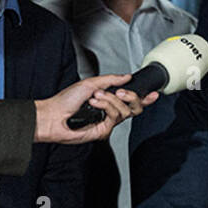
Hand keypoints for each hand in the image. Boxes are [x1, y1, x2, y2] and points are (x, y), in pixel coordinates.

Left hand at [34, 74, 158, 144]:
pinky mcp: (104, 130)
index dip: (145, 98)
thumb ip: (111, 80)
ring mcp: (107, 122)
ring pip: (125, 111)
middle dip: (132, 97)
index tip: (153, 93)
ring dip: (110, 100)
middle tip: (120, 91)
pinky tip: (94, 103)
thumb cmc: (66, 100)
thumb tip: (127, 76)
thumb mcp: (90, 83)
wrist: (53, 114)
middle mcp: (110, 112)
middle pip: (135, 108)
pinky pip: (115, 116)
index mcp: (108, 101)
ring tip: (96, 96)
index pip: (131, 101)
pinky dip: (105, 106)